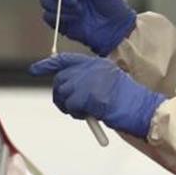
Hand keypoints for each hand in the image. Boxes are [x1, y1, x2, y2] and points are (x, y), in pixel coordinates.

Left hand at [29, 53, 165, 137]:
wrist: (141, 109)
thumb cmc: (128, 101)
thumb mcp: (107, 83)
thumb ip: (87, 82)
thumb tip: (66, 90)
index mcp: (96, 63)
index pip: (65, 59)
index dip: (47, 65)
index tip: (34, 69)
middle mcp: (90, 68)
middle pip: (60, 79)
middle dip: (60, 95)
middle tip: (70, 108)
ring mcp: (88, 80)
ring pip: (62, 93)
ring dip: (68, 106)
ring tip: (83, 112)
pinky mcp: (87, 95)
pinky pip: (70, 105)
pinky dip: (76, 113)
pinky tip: (89, 115)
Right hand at [40, 0, 136, 55]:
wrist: (116, 29)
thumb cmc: (113, 5)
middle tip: (74, 1)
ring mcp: (62, 6)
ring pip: (44, 1)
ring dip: (61, 7)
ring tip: (80, 11)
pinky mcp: (59, 21)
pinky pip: (47, 16)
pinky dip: (60, 17)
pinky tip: (75, 19)